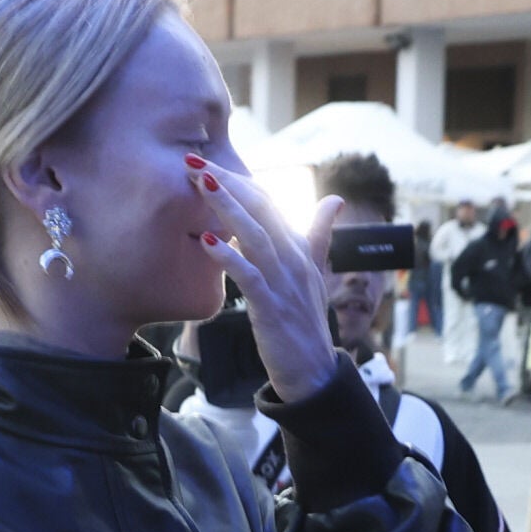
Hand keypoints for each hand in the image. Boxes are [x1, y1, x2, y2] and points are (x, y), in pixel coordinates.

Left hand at [187, 155, 341, 402]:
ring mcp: (283, 282)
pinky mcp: (271, 307)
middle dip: (227, 183)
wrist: (313, 371)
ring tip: (201, 183)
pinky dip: (228, 256)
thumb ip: (318, 234)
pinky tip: (206, 240)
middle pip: (260, 210)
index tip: (208, 162)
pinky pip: (248, 276)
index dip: (238, 180)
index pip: (268, 202)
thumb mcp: (314, 272)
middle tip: (194, 161)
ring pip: (255, 235)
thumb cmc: (304, 320)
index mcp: (298, 248)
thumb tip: (336, 200)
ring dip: (227, 207)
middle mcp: (293, 259)